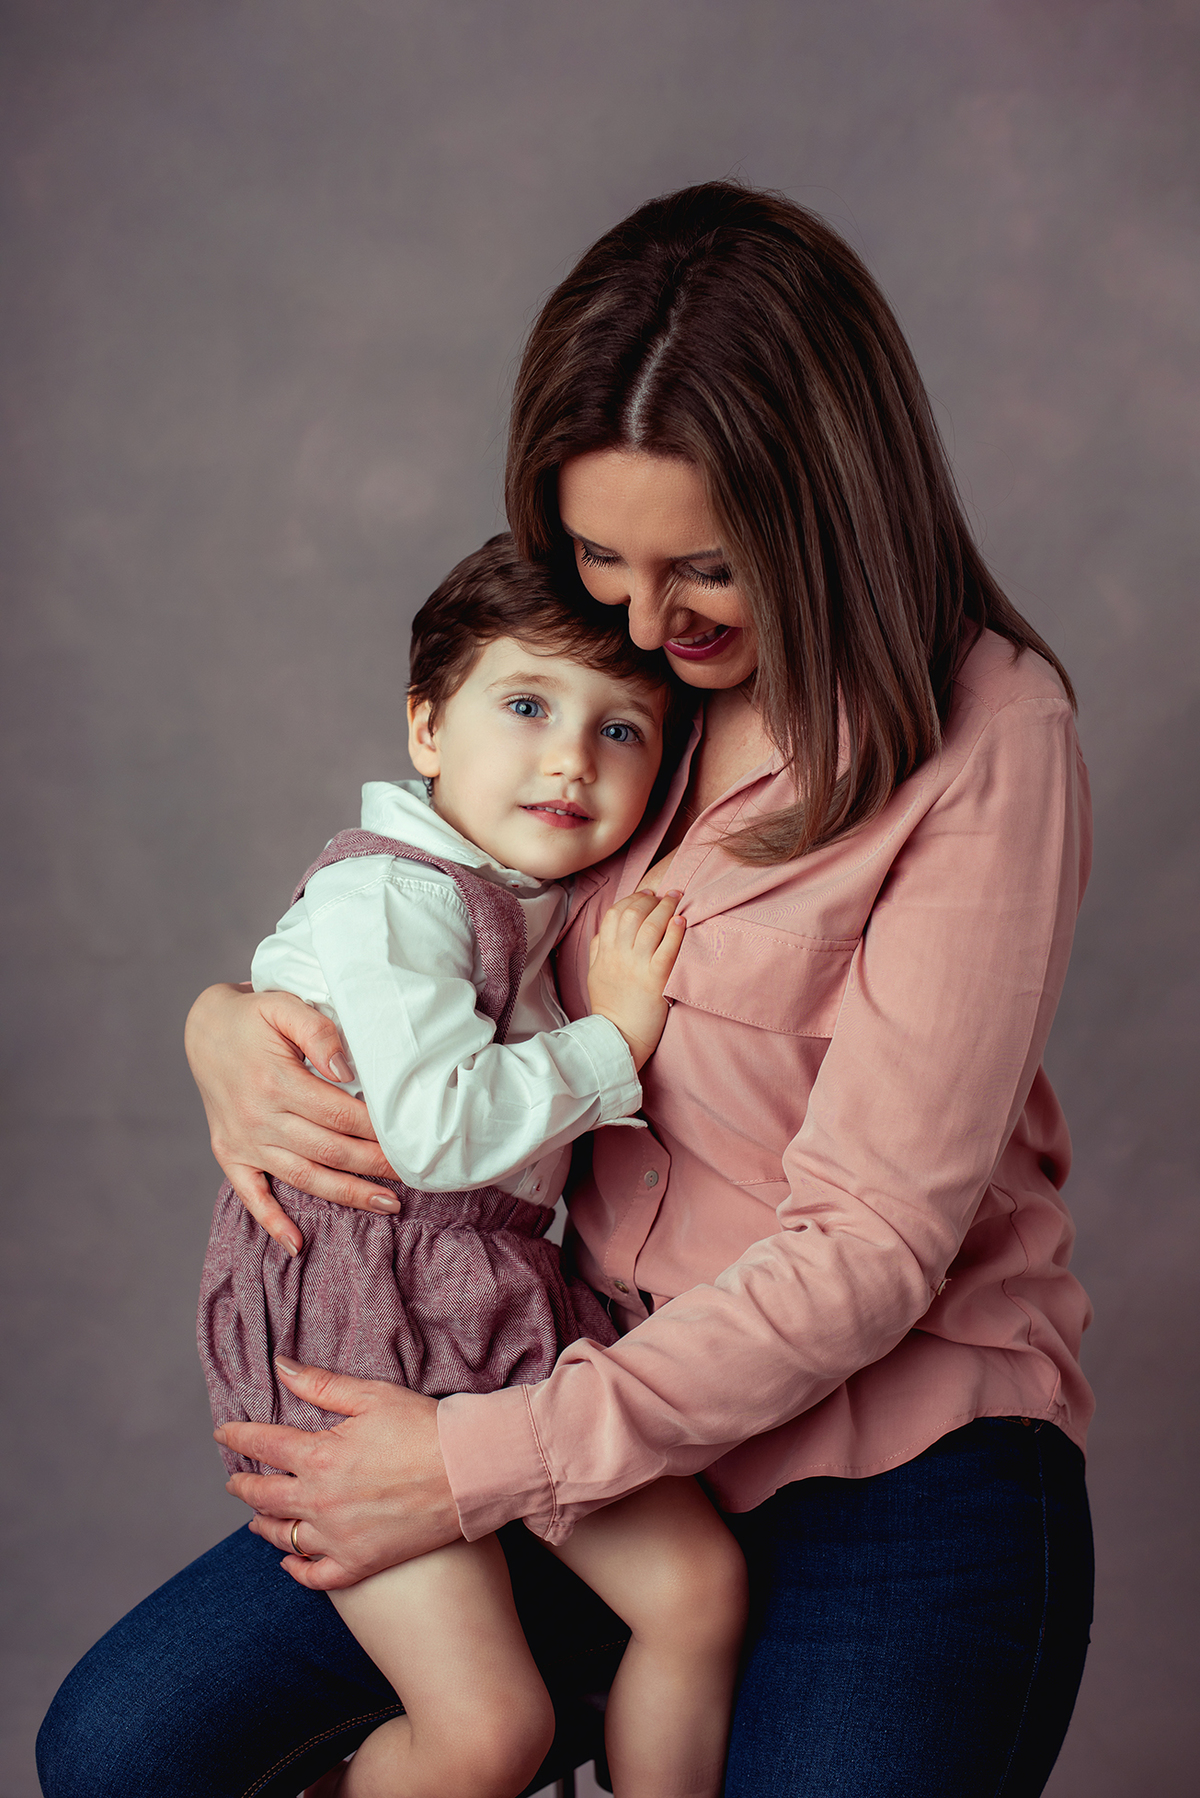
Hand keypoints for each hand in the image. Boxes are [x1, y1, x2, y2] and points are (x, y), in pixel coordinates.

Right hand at [185, 983, 398, 1253]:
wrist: (203, 1029)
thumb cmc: (254, 1017)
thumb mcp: (284, 1007)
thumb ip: (319, 1032)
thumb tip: (347, 1070)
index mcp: (275, 1081)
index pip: (339, 1114)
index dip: (376, 1129)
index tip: (408, 1138)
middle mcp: (258, 1117)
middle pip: (328, 1150)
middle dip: (374, 1166)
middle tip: (413, 1175)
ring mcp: (242, 1140)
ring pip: (303, 1177)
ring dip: (346, 1195)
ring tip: (388, 1205)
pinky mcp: (229, 1154)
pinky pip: (251, 1195)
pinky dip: (272, 1223)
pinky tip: (298, 1245)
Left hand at [217, 1356, 461, 1589]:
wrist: (469, 1472)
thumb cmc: (424, 1427)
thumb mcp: (371, 1396)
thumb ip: (320, 1384)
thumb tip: (280, 1367)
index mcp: (319, 1456)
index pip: (263, 1445)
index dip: (238, 1436)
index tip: (225, 1433)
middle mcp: (319, 1501)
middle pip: (262, 1495)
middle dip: (242, 1484)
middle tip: (233, 1479)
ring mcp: (337, 1537)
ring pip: (283, 1535)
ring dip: (262, 1524)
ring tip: (255, 1518)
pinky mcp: (360, 1563)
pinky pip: (315, 1576)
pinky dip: (296, 1569)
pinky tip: (289, 1561)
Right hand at [586, 890, 685, 1068]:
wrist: (618, 1037)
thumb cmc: (610, 1007)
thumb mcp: (594, 975)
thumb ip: (597, 950)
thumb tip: (603, 930)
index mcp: (604, 953)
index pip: (614, 915)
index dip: (631, 899)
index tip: (646, 894)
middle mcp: (619, 956)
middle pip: (632, 914)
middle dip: (650, 899)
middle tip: (665, 894)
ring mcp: (637, 967)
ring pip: (650, 926)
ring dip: (665, 908)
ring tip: (677, 899)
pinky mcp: (655, 980)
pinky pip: (666, 950)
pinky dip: (674, 931)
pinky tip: (681, 920)